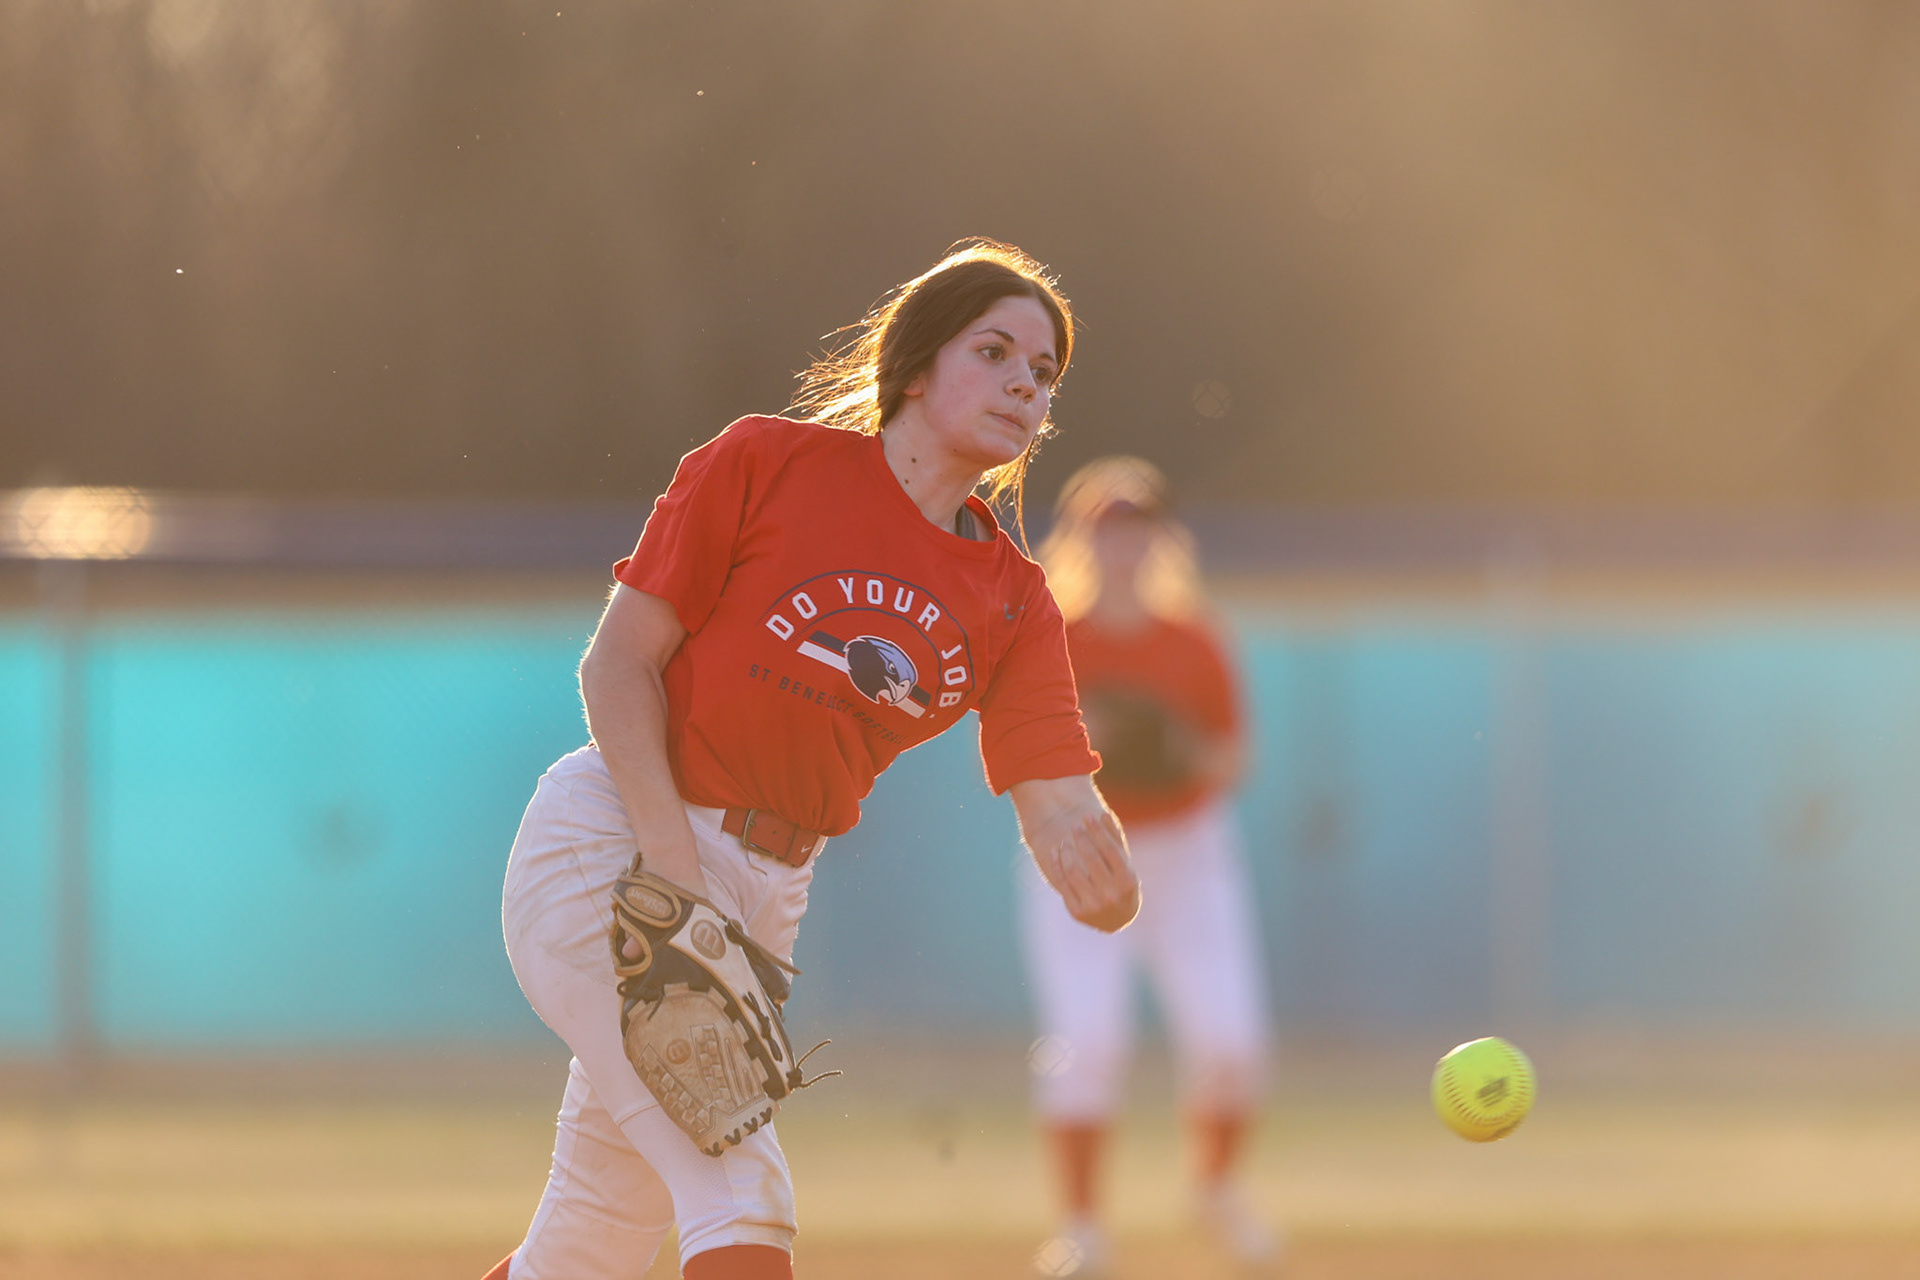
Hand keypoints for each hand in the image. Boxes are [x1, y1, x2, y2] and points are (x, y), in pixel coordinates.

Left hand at [1030, 807, 1140, 932]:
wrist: (1117, 920)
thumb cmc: (1122, 885)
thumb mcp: (1125, 865)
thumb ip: (1115, 840)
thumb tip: (1103, 814)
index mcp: (1127, 881)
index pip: (1109, 849)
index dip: (1097, 831)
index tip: (1087, 817)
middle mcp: (1111, 895)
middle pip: (1091, 858)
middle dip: (1081, 838)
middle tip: (1075, 827)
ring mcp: (1093, 905)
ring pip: (1073, 870)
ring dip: (1067, 851)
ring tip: (1065, 840)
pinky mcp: (1077, 912)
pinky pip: (1062, 883)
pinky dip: (1057, 865)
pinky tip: (1056, 851)